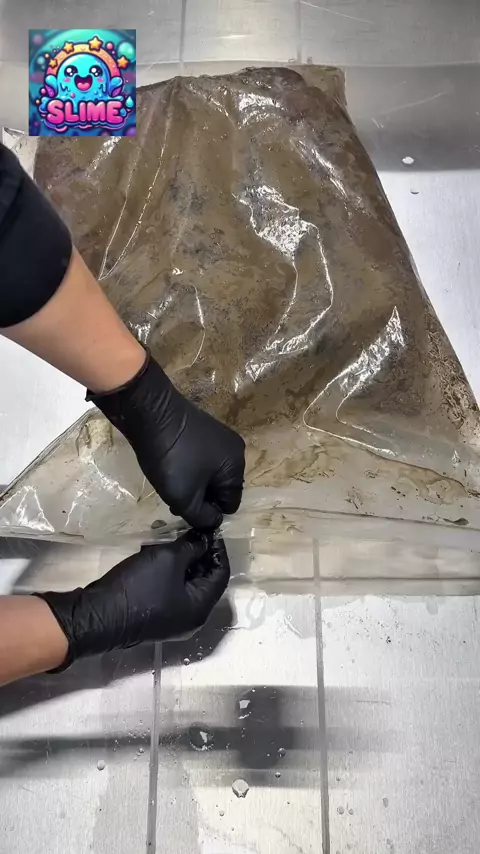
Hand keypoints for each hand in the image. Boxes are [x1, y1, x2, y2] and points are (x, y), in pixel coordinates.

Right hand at [36, 531, 229, 670]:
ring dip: (179, 559)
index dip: (217, 549)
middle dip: (197, 553)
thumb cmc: (139, 587)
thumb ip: (191, 547)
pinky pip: (169, 589)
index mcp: (200, 608)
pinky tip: (153, 552)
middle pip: (203, 579)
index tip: (209, 529)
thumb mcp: (168, 559)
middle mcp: (190, 618)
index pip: (221, 574)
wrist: (97, 615)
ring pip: (184, 583)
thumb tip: (204, 539)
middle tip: (188, 530)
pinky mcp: (154, 615)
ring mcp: (171, 619)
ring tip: (168, 537)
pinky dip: (166, 570)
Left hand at [88, 350, 245, 528]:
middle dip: (200, 498)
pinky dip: (189, 467)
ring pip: (209, 475)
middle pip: (220, 489)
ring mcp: (220, 437)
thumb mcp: (185, 497)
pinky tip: (171, 465)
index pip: (229, 505)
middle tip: (175, 497)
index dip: (208, 512)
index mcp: (237, 467)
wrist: (151, 412)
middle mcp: (236, 451)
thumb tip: (213, 522)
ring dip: (192, 483)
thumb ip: (202, 517)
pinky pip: (202, 459)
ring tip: (169, 481)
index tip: (186, 508)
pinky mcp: (205, 429)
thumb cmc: (172, 458)